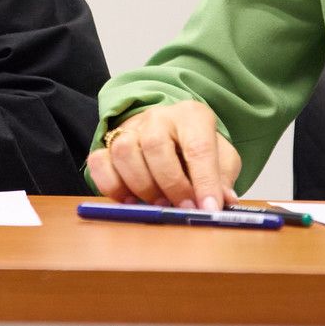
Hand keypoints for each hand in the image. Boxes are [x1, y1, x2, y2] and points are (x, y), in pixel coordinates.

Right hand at [87, 101, 240, 211]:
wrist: (171, 135)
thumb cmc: (197, 148)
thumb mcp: (221, 159)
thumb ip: (223, 178)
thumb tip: (224, 200)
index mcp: (192, 116)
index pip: (198, 147)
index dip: (204, 181)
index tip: (209, 209)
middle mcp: (158, 118)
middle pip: (155, 146)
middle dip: (170, 184)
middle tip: (182, 209)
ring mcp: (130, 129)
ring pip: (124, 152)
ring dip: (142, 186)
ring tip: (158, 204)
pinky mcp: (108, 144)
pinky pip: (100, 162)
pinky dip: (112, 187)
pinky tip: (130, 201)